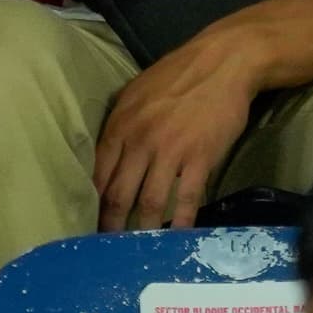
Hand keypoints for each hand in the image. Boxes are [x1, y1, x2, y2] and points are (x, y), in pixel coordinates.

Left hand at [95, 24, 268, 229]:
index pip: (97, 172)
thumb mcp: (136, 94)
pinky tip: (177, 237)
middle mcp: (140, 140)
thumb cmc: (178, 76)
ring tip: (139, 251)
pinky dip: (181, 222)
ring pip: (149, 202)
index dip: (92, 202)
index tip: (90, 222)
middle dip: (111, 225)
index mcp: (120, 124)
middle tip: (108, 248)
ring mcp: (170, 151)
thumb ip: (121, 125)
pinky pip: (187, 199)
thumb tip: (107, 157)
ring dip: (142, 230)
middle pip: (118, 193)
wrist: (223, 62)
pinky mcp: (200, 158)